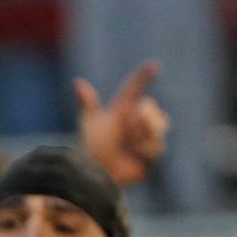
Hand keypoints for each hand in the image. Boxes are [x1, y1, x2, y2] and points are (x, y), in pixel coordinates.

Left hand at [76, 61, 168, 188]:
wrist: (99, 171)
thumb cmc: (92, 147)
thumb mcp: (91, 123)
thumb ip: (88, 102)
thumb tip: (78, 82)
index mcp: (123, 109)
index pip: (136, 87)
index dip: (144, 76)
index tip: (153, 65)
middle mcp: (137, 119)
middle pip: (151, 107)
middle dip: (141, 116)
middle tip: (126, 127)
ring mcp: (147, 134)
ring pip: (158, 125)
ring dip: (141, 134)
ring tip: (128, 143)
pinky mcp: (153, 151)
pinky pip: (157, 144)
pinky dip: (143, 149)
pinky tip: (133, 155)